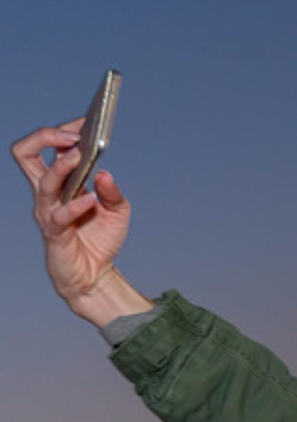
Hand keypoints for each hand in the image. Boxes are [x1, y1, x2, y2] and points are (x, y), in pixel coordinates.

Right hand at [11, 122, 150, 325]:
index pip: (48, 146)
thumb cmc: (100, 239)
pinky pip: (59, 215)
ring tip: (78, 156)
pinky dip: (76, 205)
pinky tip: (92, 199)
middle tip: (71, 135)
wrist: (95, 275)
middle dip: (45, 137)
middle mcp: (48, 192)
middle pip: (26, 153)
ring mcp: (48, 211)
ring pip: (43, 181)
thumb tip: (104, 172)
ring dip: (61, 167)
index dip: (63, 130)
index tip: (87, 120)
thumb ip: (113, 192)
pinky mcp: (54, 233)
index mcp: (61, 182)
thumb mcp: (118, 211)